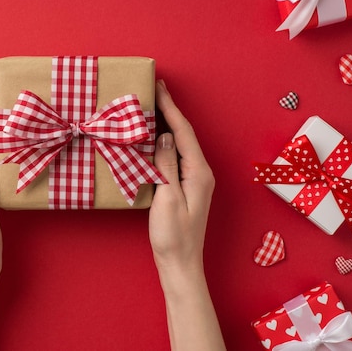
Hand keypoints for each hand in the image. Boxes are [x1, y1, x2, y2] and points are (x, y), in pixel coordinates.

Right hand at [149, 80, 214, 273]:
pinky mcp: (185, 187)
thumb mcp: (167, 198)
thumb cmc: (173, 236)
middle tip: (154, 89)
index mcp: (198, 172)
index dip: (171, 107)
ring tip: (151, 107)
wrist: (180, 264)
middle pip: (184, 134)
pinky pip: (175, 157)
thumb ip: (167, 165)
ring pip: (179, 144)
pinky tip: (153, 139)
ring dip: (166, 125)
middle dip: (169, 111)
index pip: (183, 132)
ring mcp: (194, 180)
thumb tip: (165, 136)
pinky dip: (164, 143)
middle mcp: (200, 172)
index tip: (159, 87)